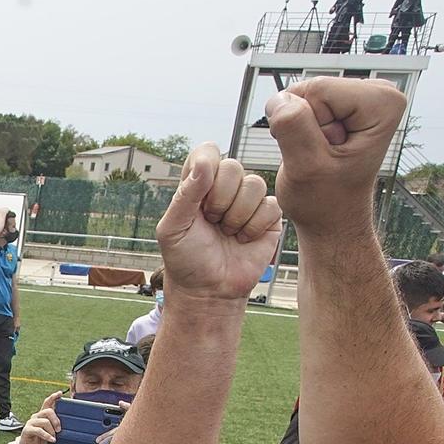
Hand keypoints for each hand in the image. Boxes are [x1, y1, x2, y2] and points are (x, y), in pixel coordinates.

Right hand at [15, 391, 60, 443]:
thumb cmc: (40, 442)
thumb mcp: (51, 434)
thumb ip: (57, 429)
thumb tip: (70, 428)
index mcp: (42, 416)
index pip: (47, 403)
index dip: (53, 397)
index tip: (60, 393)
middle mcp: (36, 417)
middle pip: (48, 411)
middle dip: (56, 420)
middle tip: (59, 429)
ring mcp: (31, 423)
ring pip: (44, 421)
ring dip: (52, 430)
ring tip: (54, 437)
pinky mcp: (27, 430)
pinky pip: (39, 430)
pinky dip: (47, 436)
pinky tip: (52, 440)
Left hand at [153, 143, 280, 300]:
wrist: (208, 291)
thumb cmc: (186, 260)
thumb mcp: (173, 228)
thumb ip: (186, 193)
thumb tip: (206, 162)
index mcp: (198, 184)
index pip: (207, 151)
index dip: (207, 165)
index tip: (199, 192)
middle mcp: (224, 188)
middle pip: (233, 166)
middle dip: (219, 199)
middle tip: (211, 222)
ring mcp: (248, 201)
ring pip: (254, 184)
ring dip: (237, 216)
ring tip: (226, 233)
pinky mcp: (268, 217)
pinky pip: (270, 205)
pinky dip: (253, 227)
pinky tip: (243, 240)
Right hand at [265, 77, 407, 236]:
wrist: (331, 217)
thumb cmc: (325, 200)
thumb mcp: (305, 168)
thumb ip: (293, 128)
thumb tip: (280, 99)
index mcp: (383, 103)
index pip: (318, 90)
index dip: (307, 124)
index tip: (322, 152)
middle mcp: (380, 92)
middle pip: (313, 88)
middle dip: (305, 124)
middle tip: (320, 155)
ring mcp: (362, 96)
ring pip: (304, 95)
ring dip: (302, 128)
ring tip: (320, 154)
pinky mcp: (345, 103)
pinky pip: (303, 101)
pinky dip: (301, 127)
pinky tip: (317, 148)